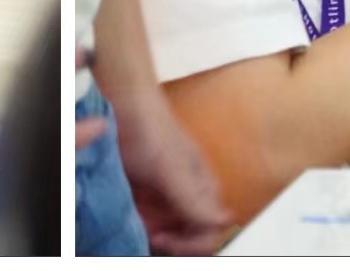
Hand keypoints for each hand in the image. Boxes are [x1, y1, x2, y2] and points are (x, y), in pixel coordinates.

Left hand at [115, 94, 232, 255]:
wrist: (122, 105)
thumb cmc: (151, 130)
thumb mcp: (171, 168)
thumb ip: (194, 198)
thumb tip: (226, 221)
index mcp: (206, 189)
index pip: (210, 232)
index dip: (192, 244)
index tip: (166, 240)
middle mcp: (190, 195)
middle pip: (189, 235)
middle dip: (171, 239)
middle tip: (149, 232)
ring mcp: (169, 195)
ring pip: (169, 230)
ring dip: (154, 230)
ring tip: (137, 217)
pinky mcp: (148, 194)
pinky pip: (150, 219)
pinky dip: (142, 221)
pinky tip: (131, 210)